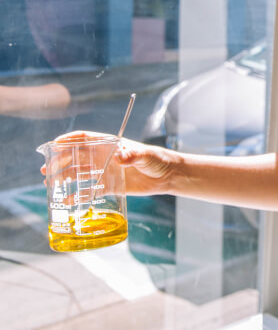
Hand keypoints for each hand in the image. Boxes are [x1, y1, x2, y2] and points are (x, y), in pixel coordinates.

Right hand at [40, 131, 182, 196]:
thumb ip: (133, 155)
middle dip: (60, 161)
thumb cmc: (157, 159)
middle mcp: (105, 157)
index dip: (68, 140)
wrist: (168, 176)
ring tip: (50, 184)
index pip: (85, 138)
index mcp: (111, 145)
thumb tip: (121, 157)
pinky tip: (67, 200)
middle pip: (76, 156)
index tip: (53, 145)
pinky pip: (90, 191)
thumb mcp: (146, 155)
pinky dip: (78, 195)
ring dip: (64, 177)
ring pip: (79, 173)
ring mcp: (106, 171)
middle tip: (46, 170)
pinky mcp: (111, 186)